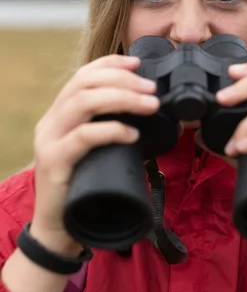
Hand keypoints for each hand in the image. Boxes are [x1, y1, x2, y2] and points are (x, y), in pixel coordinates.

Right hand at [32, 54, 159, 251]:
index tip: (138, 63)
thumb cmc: (85, 187)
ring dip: (122, 98)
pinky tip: (133, 133)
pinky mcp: (54, 162)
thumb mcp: (98, 151)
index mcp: (60, 115)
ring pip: (83, 103)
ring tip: (150, 105)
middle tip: (151, 88)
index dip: (111, 64)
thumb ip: (112, 130)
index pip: (83, 76)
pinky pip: (84, 137)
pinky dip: (112, 130)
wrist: (58, 229)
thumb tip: (148, 113)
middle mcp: (51, 122)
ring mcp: (49, 141)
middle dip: (122, 79)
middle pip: (84, 83)